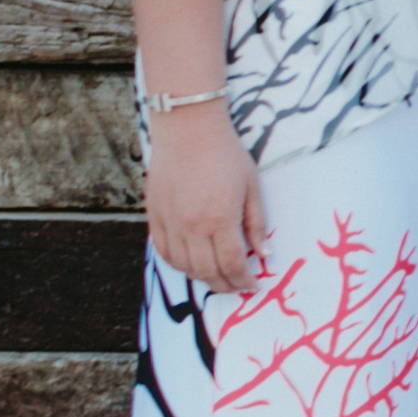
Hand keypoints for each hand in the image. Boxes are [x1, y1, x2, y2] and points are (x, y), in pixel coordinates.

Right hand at [144, 105, 266, 294]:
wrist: (188, 130)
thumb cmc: (226, 155)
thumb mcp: (252, 187)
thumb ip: (256, 223)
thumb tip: (263, 254)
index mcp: (220, 219)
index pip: (232, 264)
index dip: (243, 280)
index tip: (252, 285)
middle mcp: (191, 226)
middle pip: (207, 271)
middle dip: (224, 285)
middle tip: (236, 287)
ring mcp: (170, 223)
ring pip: (183, 266)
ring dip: (201, 278)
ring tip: (217, 278)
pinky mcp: (153, 216)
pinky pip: (164, 251)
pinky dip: (178, 264)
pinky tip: (190, 264)